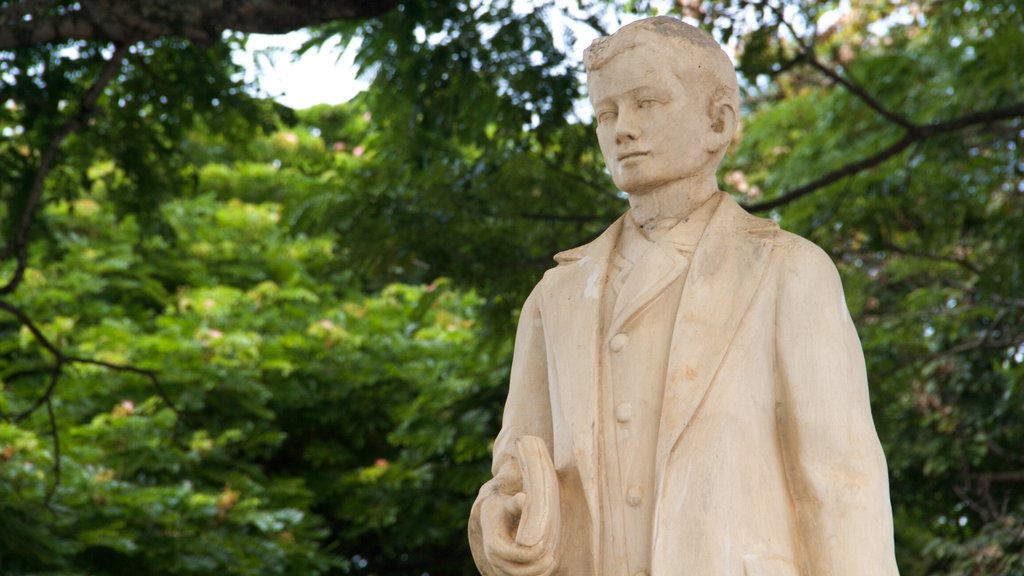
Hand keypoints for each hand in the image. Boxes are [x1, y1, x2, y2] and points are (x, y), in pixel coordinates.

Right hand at [478, 436, 560, 575]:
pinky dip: (535, 575)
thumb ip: (516, 502)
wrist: (494, 516)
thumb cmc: (504, 506)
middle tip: (553, 557)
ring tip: (552, 561)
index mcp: (493, 542)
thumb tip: (522, 498)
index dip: (529, 553)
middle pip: (516, 572)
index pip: (511, 554)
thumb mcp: (508, 501)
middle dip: (537, 567)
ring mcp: (499, 567)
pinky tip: (548, 566)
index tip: (544, 545)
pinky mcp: (506, 571)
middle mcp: (493, 558)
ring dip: (537, 573)